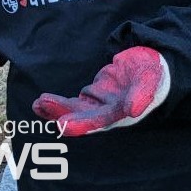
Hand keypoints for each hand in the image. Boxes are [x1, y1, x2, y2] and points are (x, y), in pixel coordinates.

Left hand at [33, 46, 169, 135]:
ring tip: (37, 104)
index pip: (100, 120)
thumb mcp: (149, 80)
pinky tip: (41, 103)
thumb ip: (141, 95)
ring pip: (75, 109)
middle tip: (41, 106)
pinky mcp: (95, 95)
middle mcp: (109, 113)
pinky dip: (59, 104)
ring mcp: (100, 105)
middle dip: (62, 113)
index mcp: (122, 112)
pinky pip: (74, 102)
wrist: (153, 65)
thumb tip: (133, 110)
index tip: (63, 125)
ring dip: (56, 108)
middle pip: (82, 116)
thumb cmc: (153, 73)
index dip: (82, 123)